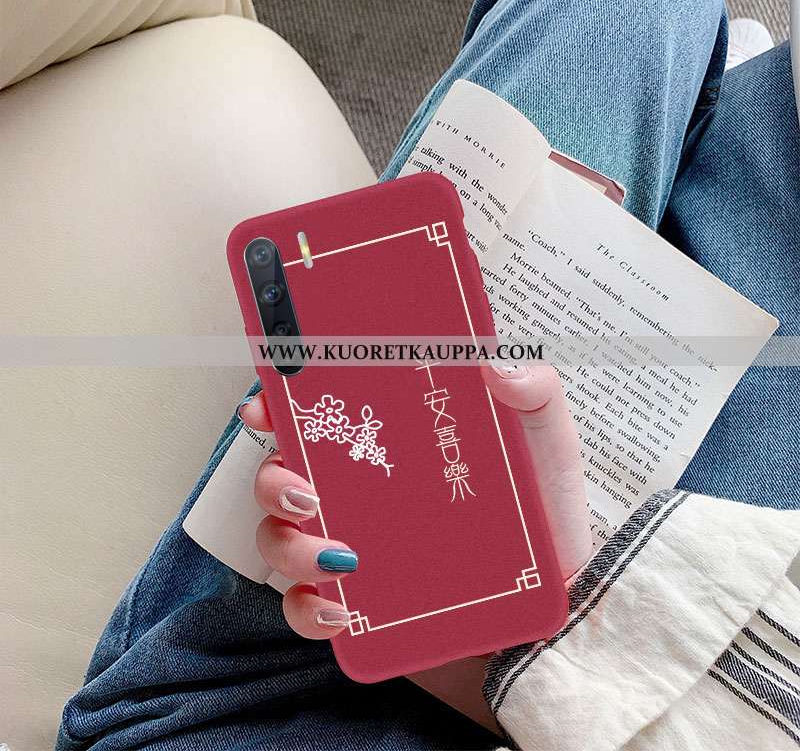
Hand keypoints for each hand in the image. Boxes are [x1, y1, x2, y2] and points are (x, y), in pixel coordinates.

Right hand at [239, 364, 591, 639]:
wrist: (555, 614)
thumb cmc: (546, 527)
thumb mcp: (548, 451)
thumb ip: (535, 398)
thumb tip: (493, 362)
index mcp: (395, 450)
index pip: (325, 417)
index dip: (283, 406)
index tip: (269, 406)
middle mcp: (363, 495)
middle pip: (286, 475)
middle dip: (273, 479)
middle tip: (304, 489)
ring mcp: (355, 549)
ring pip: (282, 539)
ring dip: (289, 545)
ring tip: (339, 557)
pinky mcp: (359, 607)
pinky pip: (305, 606)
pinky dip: (308, 608)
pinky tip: (341, 611)